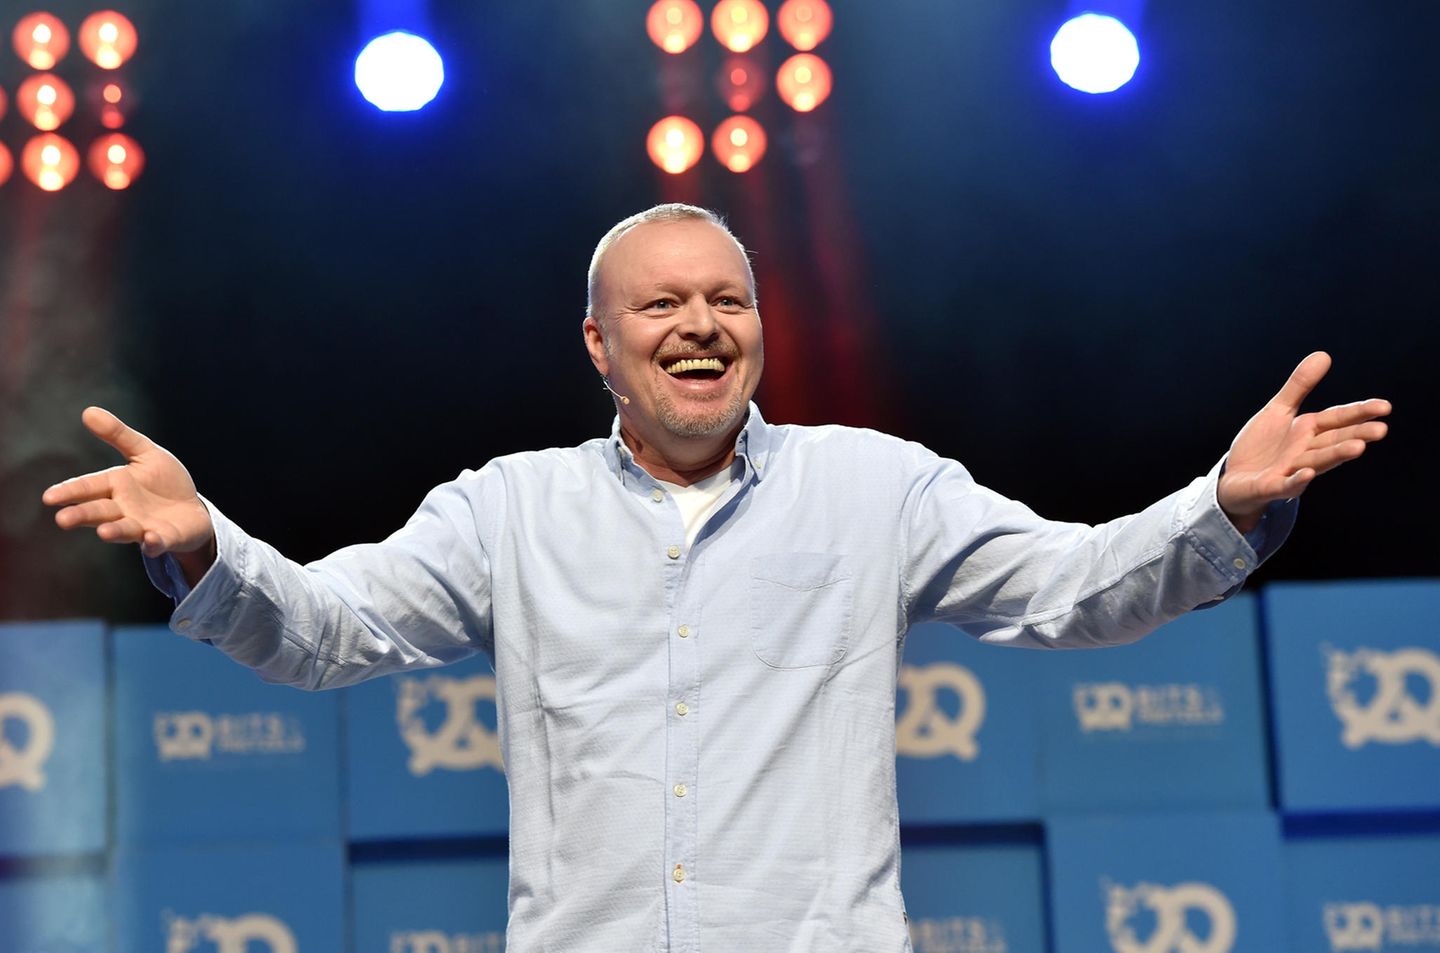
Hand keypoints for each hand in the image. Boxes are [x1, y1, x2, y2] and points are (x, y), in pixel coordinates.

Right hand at [43, 408, 214, 571]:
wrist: (193, 509)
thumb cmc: (164, 481)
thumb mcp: (145, 453)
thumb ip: (119, 435)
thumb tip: (88, 411)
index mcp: (115, 486)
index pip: (88, 487)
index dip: (70, 492)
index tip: (49, 497)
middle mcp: (123, 509)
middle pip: (99, 511)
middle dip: (82, 515)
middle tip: (63, 520)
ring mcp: (142, 526)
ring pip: (124, 529)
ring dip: (115, 531)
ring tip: (105, 533)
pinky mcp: (164, 538)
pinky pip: (158, 543)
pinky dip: (154, 543)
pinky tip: (151, 538)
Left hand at [1217, 352, 1390, 532]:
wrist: (1232, 480)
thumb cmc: (1260, 446)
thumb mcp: (1278, 411)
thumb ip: (1299, 386)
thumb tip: (1324, 355)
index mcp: (1308, 431)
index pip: (1337, 419)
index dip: (1359, 413)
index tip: (1385, 407)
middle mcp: (1304, 452)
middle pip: (1334, 441)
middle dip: (1356, 435)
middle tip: (1381, 430)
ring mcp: (1289, 471)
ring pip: (1316, 462)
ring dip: (1336, 455)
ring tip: (1358, 447)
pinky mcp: (1270, 487)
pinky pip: (1285, 484)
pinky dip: (1296, 480)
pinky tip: (1307, 472)